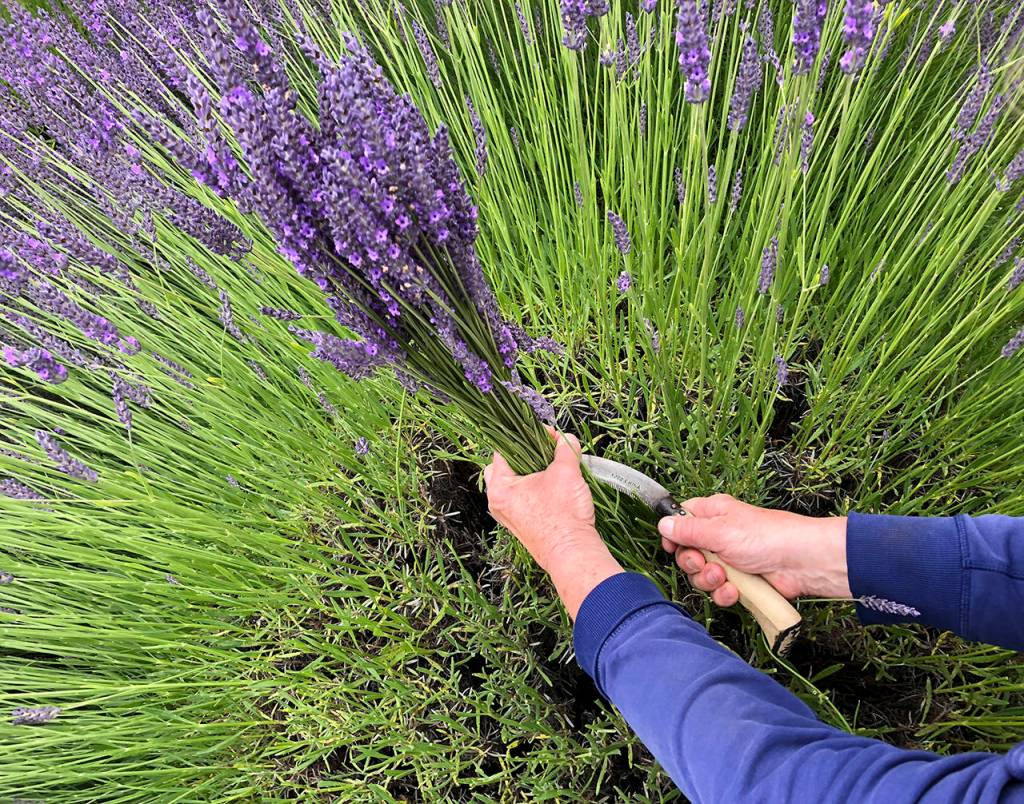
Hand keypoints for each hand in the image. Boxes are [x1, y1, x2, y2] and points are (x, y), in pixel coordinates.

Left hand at [484, 428, 598, 572]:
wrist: (573, 553)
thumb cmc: (563, 518)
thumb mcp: (566, 472)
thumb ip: (565, 449)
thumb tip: (566, 439)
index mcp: (500, 487)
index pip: (503, 450)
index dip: (525, 436)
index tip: (543, 433)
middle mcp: (499, 503)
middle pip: (505, 467)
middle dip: (525, 456)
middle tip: (544, 450)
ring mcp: (510, 516)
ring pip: (515, 484)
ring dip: (532, 473)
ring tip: (552, 467)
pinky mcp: (523, 525)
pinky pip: (523, 500)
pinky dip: (535, 489)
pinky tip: (554, 486)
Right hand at [658, 494, 849, 606]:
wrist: (802, 563)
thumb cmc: (766, 537)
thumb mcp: (720, 530)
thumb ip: (687, 530)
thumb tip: (663, 524)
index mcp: (713, 514)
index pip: (681, 520)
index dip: (673, 535)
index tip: (671, 546)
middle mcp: (718, 535)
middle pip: (687, 552)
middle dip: (693, 563)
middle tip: (704, 562)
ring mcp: (730, 559)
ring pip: (702, 575)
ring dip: (709, 580)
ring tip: (725, 578)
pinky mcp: (740, 581)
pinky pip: (719, 591)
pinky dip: (724, 594)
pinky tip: (735, 591)